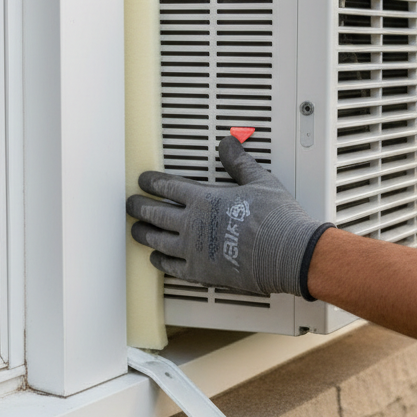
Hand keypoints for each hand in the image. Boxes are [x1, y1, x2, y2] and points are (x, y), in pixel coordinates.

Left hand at [126, 137, 331, 298]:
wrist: (287, 253)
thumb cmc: (276, 219)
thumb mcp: (259, 181)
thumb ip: (239, 163)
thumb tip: (229, 145)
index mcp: (204, 199)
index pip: (168, 187)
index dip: (152, 182)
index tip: (143, 181)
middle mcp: (193, 225)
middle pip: (155, 214)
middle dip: (139, 207)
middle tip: (130, 204)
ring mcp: (194, 250)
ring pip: (158, 241)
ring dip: (144, 234)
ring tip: (136, 231)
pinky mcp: (202, 272)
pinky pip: (172, 267)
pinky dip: (161, 262)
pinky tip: (156, 260)